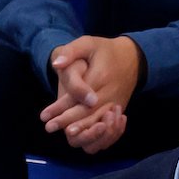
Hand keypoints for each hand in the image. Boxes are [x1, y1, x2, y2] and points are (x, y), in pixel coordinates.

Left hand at [40, 36, 141, 150]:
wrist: (133, 58)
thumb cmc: (105, 50)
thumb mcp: (88, 43)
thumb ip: (71, 52)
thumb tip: (57, 65)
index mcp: (101, 77)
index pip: (79, 96)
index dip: (61, 107)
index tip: (44, 116)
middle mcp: (110, 93)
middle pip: (88, 112)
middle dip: (68, 121)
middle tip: (50, 127)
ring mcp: (116, 102)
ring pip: (98, 120)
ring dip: (82, 130)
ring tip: (66, 134)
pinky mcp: (118, 108)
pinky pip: (107, 124)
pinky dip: (96, 131)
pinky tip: (82, 135)